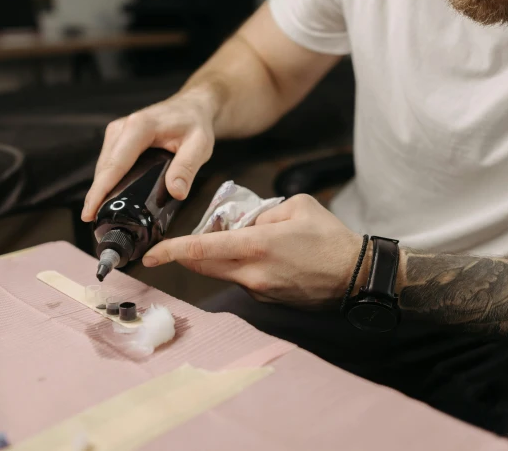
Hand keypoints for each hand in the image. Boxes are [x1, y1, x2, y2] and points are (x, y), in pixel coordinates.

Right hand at [81, 89, 216, 221]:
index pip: (115, 165)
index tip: (89, 213)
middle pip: (104, 168)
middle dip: (97, 196)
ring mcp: (117, 132)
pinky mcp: (117, 138)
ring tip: (101, 216)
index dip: (100, 191)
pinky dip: (107, 181)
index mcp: (139, 127)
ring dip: (101, 190)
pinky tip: (110, 198)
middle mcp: (122, 127)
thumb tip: (176, 192)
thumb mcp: (199, 145)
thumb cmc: (195, 124)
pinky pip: (108, 163)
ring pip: (103, 167)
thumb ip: (187, 168)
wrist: (192, 107)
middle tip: (96, 224)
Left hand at [143, 194, 367, 309]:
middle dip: (188, 254)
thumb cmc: (330, 239)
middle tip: (183, 243)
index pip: (202, 249)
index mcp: (257, 246)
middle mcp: (252, 273)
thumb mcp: (297, 207)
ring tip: (239, 241)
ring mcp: (258, 291)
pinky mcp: (266, 300)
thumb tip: (244, 223)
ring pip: (222, 272)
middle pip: (203, 265)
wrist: (356, 277)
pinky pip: (242, 280)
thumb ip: (263, 212)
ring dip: (218, 257)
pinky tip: (261, 257)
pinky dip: (239, 267)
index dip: (172, 251)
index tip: (151, 255)